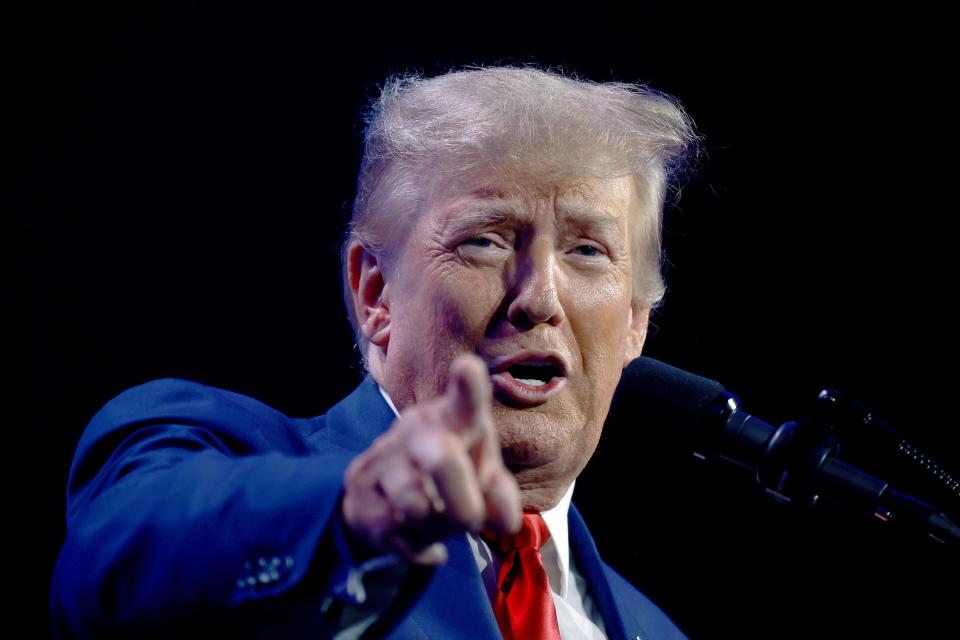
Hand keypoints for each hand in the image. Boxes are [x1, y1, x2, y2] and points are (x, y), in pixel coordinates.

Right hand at [341, 354, 521, 564]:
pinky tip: (419, 538)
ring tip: (439, 522)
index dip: (468, 386)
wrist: (381, 496)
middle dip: (463, 505)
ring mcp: (383, 460)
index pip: (463, 400)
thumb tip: (506, 521)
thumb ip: (500, 495)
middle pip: (441, 462)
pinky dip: (420, 549)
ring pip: (418, 509)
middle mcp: (415, 430)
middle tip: (471, 522)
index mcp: (451, 418)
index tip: (468, 367)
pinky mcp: (360, 495)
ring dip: (438, 530)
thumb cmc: (447, 476)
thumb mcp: (480, 478)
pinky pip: (399, 536)